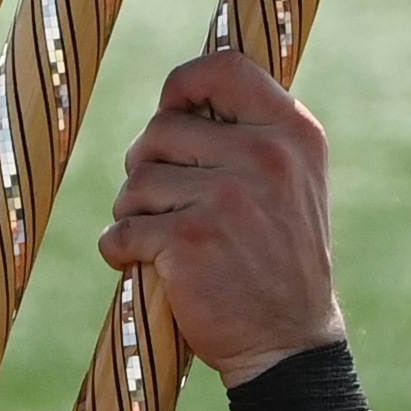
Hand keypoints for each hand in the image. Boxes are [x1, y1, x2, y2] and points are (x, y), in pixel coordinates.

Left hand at [92, 50, 343, 388]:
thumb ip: (249, 136)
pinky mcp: (189, 241)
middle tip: (161, 201)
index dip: (182, 85)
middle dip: (147, 165)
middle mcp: (264, 156)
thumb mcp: (290, 183)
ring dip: (132, 211)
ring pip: (136, 180)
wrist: (289, 342)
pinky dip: (117, 248)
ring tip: (158, 238)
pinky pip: (120, 229)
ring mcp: (227, 197)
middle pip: (162, 128)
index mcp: (292, 133)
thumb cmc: (279, 261)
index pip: (224, 68)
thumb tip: (176, 100)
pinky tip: (137, 262)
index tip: (170, 111)